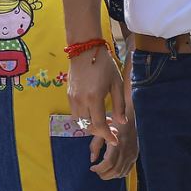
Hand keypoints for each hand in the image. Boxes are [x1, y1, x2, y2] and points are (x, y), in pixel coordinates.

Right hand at [69, 48, 135, 179]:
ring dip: (91, 125)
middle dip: (101, 132)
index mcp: (94, 98)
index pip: (99, 125)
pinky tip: (94, 113)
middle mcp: (80, 101)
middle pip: (88, 126)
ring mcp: (72, 98)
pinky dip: (84, 118)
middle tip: (112, 131)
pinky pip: (75, 113)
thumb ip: (119, 104)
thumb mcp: (116, 83)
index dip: (107, 135)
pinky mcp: (69, 95)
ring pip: (80, 122)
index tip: (115, 140)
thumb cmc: (104, 64)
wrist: (85, 49)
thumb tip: (121, 122)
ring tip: (104, 121)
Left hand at [90, 111, 137, 180]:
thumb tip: (92, 159)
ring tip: (103, 171)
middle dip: (103, 174)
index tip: (92, 167)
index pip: (108, 163)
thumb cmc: (113, 125)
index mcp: (116, 144)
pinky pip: (127, 170)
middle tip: (97, 171)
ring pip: (121, 173)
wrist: (130, 120)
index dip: (99, 169)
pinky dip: (118, 174)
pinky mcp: (135, 156)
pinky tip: (112, 170)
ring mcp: (132, 155)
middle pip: (115, 170)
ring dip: (110, 175)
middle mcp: (125, 151)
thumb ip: (95, 146)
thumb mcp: (101, 132)